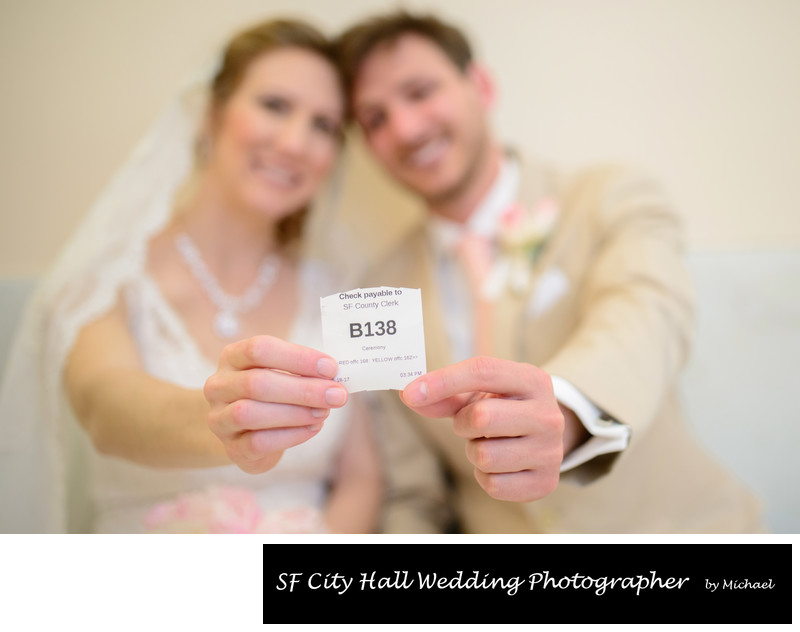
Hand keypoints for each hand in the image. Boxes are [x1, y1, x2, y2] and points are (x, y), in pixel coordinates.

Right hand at [204, 335, 347, 473]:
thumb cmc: (270, 395)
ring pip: (251, 413)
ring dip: (295, 412)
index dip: (297, 357)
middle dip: (303, 389)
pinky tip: (312, 428)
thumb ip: (303, 372)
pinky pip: (258, 442)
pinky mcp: (231, 448)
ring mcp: (219, 418)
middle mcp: (219, 386)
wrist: (244, 432)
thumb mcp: (282, 374)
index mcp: (233, 357)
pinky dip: (291, 435)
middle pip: (256, 383)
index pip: (260, 349)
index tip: (330, 368)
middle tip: (337, 395)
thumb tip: (334, 378)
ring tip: (324, 412)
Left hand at [400, 356, 563, 501]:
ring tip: (489, 443)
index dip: (443, 381)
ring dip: (474, 451)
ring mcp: (551, 451)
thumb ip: (445, 393)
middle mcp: (548, 414)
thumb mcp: (479, 393)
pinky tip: (498, 464)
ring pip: (484, 455)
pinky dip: (485, 476)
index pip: (483, 372)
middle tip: (471, 424)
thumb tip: (409, 394)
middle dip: (463, 423)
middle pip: (481, 417)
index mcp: (532, 380)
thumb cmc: (503, 407)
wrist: (543, 437)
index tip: (411, 392)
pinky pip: (492, 484)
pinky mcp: (545, 482)